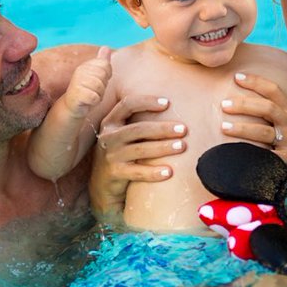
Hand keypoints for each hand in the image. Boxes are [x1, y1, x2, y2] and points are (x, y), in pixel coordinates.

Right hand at [65, 46, 111, 118]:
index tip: (98, 83)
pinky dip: (94, 102)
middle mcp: (80, 71)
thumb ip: (101, 62)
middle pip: (103, 76)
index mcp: (86, 65)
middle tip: (94, 92)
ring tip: (91, 97)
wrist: (71, 108)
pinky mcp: (76, 94)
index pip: (106, 65)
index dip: (106, 76)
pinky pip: (94, 97)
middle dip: (103, 87)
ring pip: (100, 87)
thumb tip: (106, 47)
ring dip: (99, 95)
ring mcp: (77, 82)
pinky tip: (88, 102)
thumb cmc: (86, 92)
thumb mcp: (95, 76)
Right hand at [89, 94, 187, 216]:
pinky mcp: (114, 174)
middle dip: (162, 128)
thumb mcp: (123, 136)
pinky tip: (169, 172)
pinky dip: (153, 172)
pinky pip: (137, 172)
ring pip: (139, 150)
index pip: (127, 105)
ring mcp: (110, 156)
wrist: (103, 185)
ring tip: (182, 146)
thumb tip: (172, 107)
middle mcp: (108, 137)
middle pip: (137, 128)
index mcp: (111, 123)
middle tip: (183, 129)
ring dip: (163, 147)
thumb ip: (139, 123)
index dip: (147, 102)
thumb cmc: (122, 154)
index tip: (168, 103)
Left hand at [220, 73, 286, 167]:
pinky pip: (266, 156)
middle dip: (244, 105)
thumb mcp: (285, 127)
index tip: (236, 77)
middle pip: (268, 108)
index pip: (274, 91)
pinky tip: (235, 153)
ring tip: (223, 127)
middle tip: (224, 104)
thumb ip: (269, 114)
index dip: (256, 82)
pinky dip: (250, 153)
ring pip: (264, 132)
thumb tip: (238, 99)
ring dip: (242, 129)